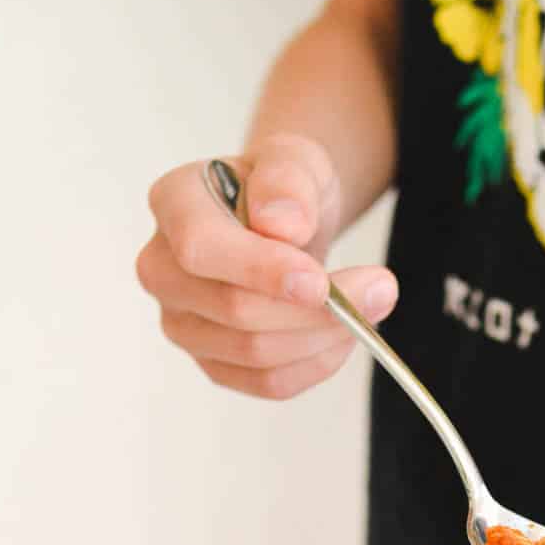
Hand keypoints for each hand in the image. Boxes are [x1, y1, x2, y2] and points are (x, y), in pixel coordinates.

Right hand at [136, 132, 397, 398]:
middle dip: (316, 309)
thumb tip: (281, 224)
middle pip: (234, 310)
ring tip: (370, 305)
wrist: (285, 224)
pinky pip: (268, 382)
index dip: (261, 272)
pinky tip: (342, 334)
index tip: (320, 282)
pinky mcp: (213, 361)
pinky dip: (317, 363)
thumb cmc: (284, 190)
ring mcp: (182, 321)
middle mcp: (162, 268)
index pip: (201, 249)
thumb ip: (287, 181)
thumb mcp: (295, 161)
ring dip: (325, 337)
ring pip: (255, 353)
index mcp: (174, 204)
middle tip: (381, 288)